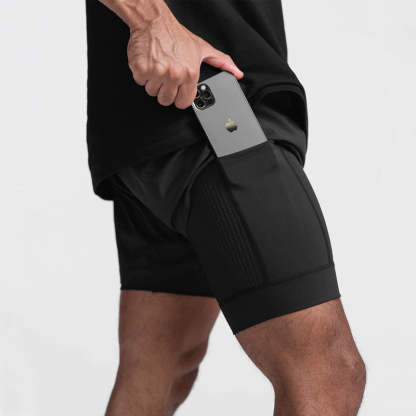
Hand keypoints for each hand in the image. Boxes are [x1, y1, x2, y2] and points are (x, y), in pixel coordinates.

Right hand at [127, 10, 243, 108]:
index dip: (180, 97)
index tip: (178, 90)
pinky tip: (149, 63)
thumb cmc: (176, 36)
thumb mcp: (202, 49)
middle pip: (166, 100)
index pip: (183, 103)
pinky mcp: (141, 69)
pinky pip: (140, 82)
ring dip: (153, 82)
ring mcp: (156, 73)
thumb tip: (236, 73)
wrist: (154, 21)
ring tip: (158, 67)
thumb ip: (221, 62)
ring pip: (152, 92)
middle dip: (165, 90)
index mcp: (190, 73)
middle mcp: (174, 74)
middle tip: (166, 75)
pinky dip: (142, 74)